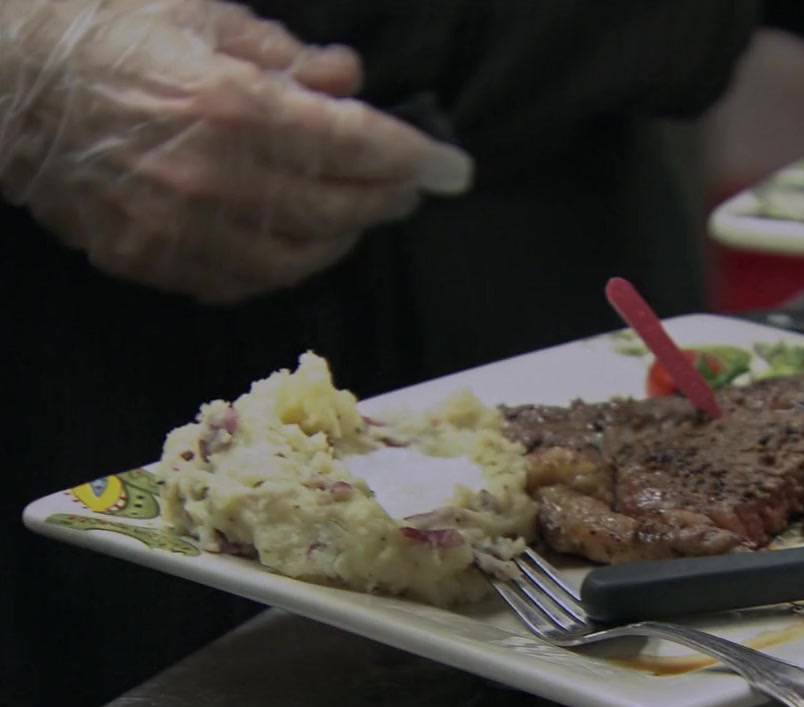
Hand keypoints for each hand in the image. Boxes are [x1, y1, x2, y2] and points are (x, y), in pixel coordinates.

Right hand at [0, 0, 472, 302]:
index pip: (358, 144)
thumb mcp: (204, 16)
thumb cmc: (111, 35)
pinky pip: (247, 281)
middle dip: (389, 197)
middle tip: (408, 186)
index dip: (416, 159)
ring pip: (303, 256)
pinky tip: (304, 242)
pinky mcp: (157, 259)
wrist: (12, 88)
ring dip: (347, 236)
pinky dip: (290, 265)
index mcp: (237, 105)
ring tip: (361, 211)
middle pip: (342, 207)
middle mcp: (220, 176)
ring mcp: (187, 227)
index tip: (456, 171)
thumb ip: (287, 54)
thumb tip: (350, 79)